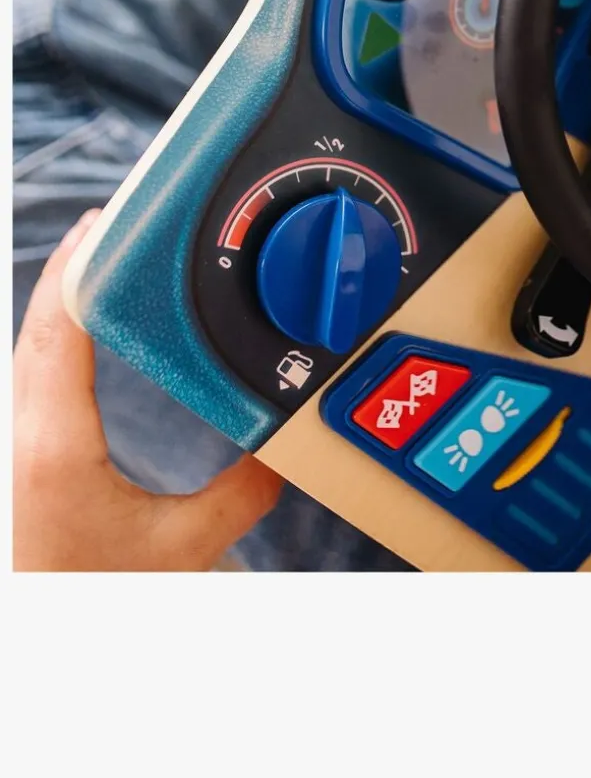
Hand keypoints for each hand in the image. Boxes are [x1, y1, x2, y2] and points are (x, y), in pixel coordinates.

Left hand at [13, 213, 283, 570]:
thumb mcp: (182, 553)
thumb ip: (241, 495)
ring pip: (24, 352)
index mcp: (53, 448)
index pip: (61, 329)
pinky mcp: (11, 458)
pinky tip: (78, 332)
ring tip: (100, 263)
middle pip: (38, 327)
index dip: (83, 266)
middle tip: (114, 225)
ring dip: (61, 302)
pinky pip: (26, 377)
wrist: (38, 650)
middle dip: (75, 267)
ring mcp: (7, 447)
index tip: (108, 223)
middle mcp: (15, 438)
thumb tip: (280, 449)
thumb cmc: (92, 604)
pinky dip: (54, 339)